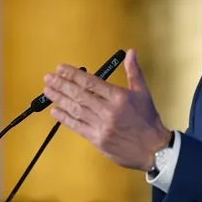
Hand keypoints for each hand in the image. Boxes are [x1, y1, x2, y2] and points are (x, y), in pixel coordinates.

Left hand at [42, 48, 171, 171]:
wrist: (153, 149)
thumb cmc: (148, 119)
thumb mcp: (143, 93)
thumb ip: (133, 72)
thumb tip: (130, 52)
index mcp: (118, 97)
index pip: (91, 82)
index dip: (74, 74)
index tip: (61, 68)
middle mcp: (108, 111)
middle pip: (80, 95)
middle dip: (62, 85)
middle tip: (48, 78)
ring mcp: (101, 126)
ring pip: (76, 110)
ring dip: (59, 99)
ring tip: (47, 91)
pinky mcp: (97, 140)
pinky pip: (77, 127)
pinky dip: (65, 119)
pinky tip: (54, 111)